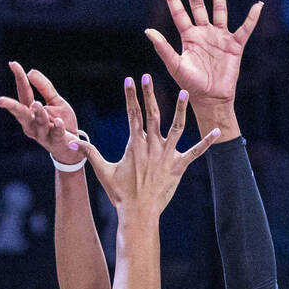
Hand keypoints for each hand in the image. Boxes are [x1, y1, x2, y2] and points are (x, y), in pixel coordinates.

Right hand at [0, 63, 81, 165]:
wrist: (73, 147)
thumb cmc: (61, 123)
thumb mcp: (56, 102)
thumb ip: (45, 88)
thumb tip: (31, 71)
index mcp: (30, 111)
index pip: (24, 92)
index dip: (19, 78)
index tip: (13, 64)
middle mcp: (32, 123)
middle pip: (21, 113)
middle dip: (11, 106)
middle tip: (0, 100)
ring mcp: (43, 134)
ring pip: (38, 123)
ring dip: (38, 114)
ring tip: (37, 104)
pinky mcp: (56, 142)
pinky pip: (56, 134)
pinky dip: (58, 128)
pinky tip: (59, 122)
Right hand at [76, 76, 218, 213]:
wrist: (139, 212)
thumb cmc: (120, 193)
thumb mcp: (103, 171)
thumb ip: (90, 152)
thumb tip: (71, 141)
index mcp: (135, 145)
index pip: (132, 115)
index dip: (131, 97)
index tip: (130, 80)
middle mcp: (152, 146)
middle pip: (152, 115)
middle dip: (149, 95)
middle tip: (148, 76)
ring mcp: (167, 156)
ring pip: (177, 128)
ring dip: (180, 109)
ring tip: (184, 92)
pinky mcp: (179, 166)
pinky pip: (196, 152)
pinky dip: (207, 142)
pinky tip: (217, 131)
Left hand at [145, 0, 261, 106]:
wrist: (211, 98)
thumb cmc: (190, 84)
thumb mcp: (175, 65)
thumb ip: (162, 47)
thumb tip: (147, 31)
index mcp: (188, 37)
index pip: (179, 13)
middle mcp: (204, 33)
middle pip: (199, 6)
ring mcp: (220, 38)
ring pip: (220, 11)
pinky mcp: (234, 45)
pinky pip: (245, 28)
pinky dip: (252, 17)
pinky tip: (258, 5)